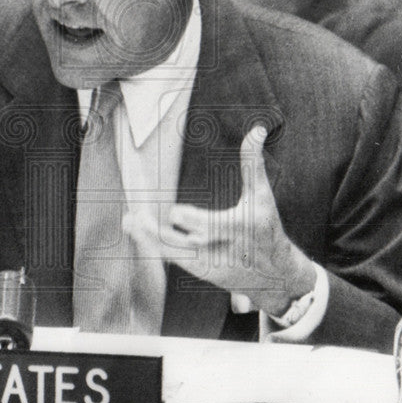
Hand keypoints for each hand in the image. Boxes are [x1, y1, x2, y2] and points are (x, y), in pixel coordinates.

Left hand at [122, 126, 316, 315]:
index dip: (192, 220)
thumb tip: (256, 130)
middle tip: (135, 216)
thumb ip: (253, 164)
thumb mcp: (262, 196)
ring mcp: (207, 264)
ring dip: (148, 237)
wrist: (273, 273)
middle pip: (185, 242)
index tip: (174, 213)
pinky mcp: (198, 271)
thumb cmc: (265, 226)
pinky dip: (152, 244)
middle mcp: (220, 250)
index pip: (212, 225)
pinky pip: (172, 257)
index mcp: (239, 229)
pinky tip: (135, 229)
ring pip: (173, 252)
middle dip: (159, 232)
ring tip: (128, 221)